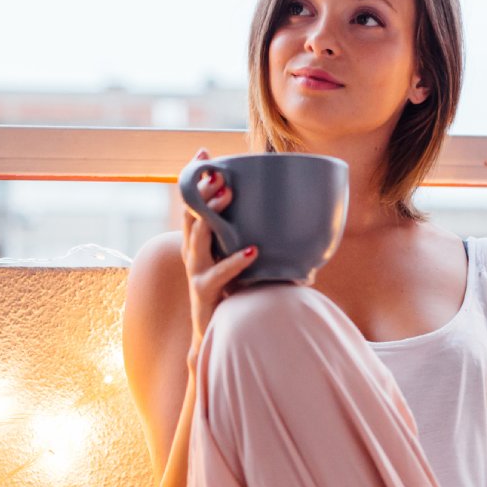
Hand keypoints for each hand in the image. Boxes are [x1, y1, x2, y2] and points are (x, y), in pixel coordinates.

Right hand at [182, 148, 256, 352]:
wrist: (217, 333)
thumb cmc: (234, 292)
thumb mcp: (242, 258)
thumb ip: (257, 236)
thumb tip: (297, 217)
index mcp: (199, 241)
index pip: (193, 203)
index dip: (195, 177)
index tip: (204, 152)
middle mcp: (193, 252)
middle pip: (190, 214)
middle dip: (201, 188)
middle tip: (216, 170)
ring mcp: (196, 271)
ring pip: (198, 237)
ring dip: (212, 213)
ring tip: (228, 195)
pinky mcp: (205, 291)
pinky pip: (220, 274)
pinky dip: (236, 261)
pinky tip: (252, 250)